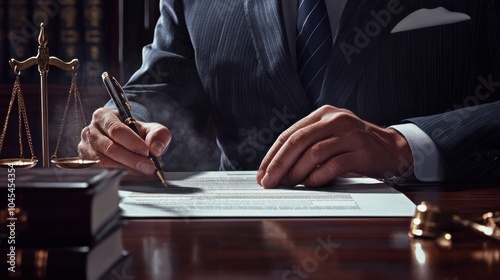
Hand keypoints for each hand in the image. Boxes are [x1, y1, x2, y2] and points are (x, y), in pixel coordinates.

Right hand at [78, 108, 170, 175]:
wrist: (126, 142)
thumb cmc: (136, 133)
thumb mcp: (151, 129)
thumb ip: (158, 134)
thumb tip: (155, 148)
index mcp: (104, 116)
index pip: (116, 130)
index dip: (132, 142)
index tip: (146, 151)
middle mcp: (90, 131)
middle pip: (110, 147)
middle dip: (132, 159)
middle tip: (148, 166)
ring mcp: (85, 147)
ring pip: (104, 161)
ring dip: (126, 168)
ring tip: (142, 171)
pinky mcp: (85, 162)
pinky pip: (100, 171)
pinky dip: (117, 174)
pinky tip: (130, 174)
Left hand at [256, 105, 412, 187]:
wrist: (391, 149)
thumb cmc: (353, 146)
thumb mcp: (330, 136)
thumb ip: (307, 145)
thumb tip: (276, 169)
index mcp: (323, 114)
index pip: (290, 134)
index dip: (273, 155)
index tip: (262, 173)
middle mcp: (335, 120)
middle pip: (298, 141)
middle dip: (279, 164)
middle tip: (269, 182)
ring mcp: (350, 135)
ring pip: (314, 152)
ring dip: (297, 171)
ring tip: (290, 184)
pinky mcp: (362, 152)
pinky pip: (334, 165)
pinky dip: (318, 177)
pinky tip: (311, 184)